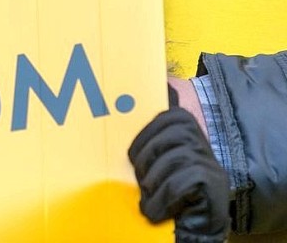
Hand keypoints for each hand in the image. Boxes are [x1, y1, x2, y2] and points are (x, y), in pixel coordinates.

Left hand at [128, 86, 229, 242]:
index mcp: (188, 132)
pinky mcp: (215, 183)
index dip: (146, 133)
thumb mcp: (155, 161)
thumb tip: (120, 109)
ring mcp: (212, 163)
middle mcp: (204, 144)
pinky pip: (185, 181)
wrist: (194, 226)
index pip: (170, 116)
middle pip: (175, 133)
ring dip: (155, 180)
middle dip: (148, 156)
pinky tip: (155, 210)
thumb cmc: (167, 190)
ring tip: (147, 197)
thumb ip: (146, 141)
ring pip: (179, 157)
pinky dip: (164, 197)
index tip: (131, 155)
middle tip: (140, 180)